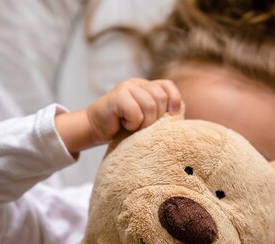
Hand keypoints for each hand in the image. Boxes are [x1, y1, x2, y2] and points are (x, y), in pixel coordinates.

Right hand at [55, 78, 181, 154]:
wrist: (94, 128)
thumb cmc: (122, 127)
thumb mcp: (145, 119)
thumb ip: (159, 113)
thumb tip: (179, 115)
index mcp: (146, 86)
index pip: (168, 86)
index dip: (175, 100)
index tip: (174, 116)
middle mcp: (137, 83)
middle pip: (161, 97)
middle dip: (157, 118)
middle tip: (144, 127)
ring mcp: (126, 87)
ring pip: (150, 105)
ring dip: (144, 123)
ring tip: (133, 127)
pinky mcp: (117, 96)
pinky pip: (135, 111)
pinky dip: (133, 123)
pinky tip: (124, 124)